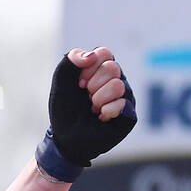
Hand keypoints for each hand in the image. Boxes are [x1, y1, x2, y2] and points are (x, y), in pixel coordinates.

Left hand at [34, 46, 136, 182]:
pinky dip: (106, 112)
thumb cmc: (65, 109)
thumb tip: (92, 56)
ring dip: (98, 100)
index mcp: (101, 68)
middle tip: (86, 98)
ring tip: (93, 108)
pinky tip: (101, 117)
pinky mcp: (130, 112)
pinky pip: (122, 104)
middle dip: (92, 86)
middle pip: (112, 68)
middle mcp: (116, 78)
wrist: (66, 137)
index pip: (104, 54)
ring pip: (118, 86)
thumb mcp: (60, 81)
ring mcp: (125, 95)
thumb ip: (71, 60)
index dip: (88, 69)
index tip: (78, 85)